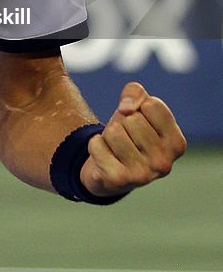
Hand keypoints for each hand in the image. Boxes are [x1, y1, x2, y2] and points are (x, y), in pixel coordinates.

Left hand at [79, 82, 186, 198]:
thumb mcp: (137, 106)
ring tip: (116, 147)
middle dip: (123, 122)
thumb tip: (126, 109)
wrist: (109, 169)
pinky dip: (95, 145)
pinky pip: (96, 144)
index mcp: (177, 144)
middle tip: (126, 138)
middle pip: (132, 118)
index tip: (140, 121)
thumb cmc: (129, 133)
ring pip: (114, 131)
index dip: (139, 107)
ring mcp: (143, 175)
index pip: (152, 105)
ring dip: (109, 134)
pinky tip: (105, 157)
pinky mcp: (118, 180)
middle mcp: (164, 163)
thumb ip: (135, 92)